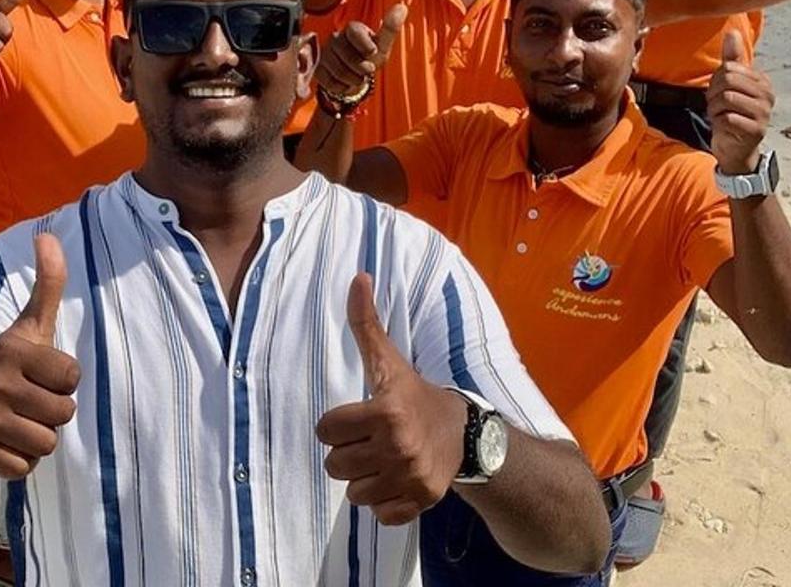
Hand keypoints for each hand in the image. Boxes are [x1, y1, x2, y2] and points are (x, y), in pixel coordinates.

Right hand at [0, 234, 79, 478]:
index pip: (73, 377)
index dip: (63, 379)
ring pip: (48, 442)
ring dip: (39, 436)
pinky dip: (21, 460)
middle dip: (54, 411)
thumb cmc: (12, 367)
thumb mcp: (32, 327)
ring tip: (18, 420)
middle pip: (65, 413)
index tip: (40, 373)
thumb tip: (48, 235)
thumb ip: (48, 284)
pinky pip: (27, 467)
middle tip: (28, 401)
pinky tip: (5, 442)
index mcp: (11, 349)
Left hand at [316, 273, 467, 524]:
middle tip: (372, 439)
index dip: (337, 424)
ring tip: (383, 459)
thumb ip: (366, 323)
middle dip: (348, 452)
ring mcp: (410, 477)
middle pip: (334, 464)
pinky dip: (384, 501)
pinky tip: (396, 480)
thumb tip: (357, 277)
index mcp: (385, 411)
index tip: (360, 418)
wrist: (466, 433)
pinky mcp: (419, 502)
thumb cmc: (416, 395)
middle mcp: (397, 446)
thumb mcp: (389, 362)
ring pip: (353, 491)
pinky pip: (379, 513)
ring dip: (363, 478)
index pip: (325, 430)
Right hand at [318, 3, 405, 98]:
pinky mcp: (317, 69)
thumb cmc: (370, 57)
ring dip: (354, 80)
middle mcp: (335, 38)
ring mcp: (324, 54)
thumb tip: (402, 7)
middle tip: (368, 71)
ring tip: (358, 78)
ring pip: (339, 71)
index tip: (372, 52)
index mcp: (352, 29)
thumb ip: (390, 28)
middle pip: (348, 56)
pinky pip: (330, 82)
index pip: (354, 31)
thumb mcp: (382, 46)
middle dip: (362, 69)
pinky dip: (343, 87)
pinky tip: (346, 83)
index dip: (365, 45)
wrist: (354, 77)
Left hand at [707, 31, 773, 174]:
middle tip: (717, 106)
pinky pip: (727, 118)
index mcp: (762, 81)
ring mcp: (763, 113)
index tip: (719, 93)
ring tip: (720, 116)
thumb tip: (731, 32)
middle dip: (713, 95)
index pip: (730, 68)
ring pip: (726, 99)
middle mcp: (767, 95)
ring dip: (715, 110)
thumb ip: (732, 59)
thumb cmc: (732, 113)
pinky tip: (724, 127)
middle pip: (728, 81)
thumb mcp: (731, 85)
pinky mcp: (755, 130)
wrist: (735, 147)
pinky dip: (718, 123)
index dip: (716, 81)